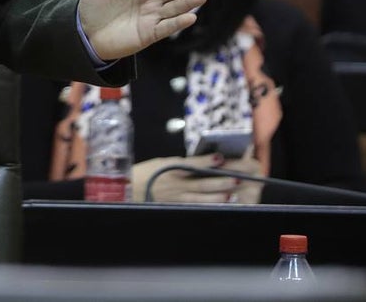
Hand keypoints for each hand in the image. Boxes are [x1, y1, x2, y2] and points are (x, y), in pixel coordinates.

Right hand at [133, 153, 261, 203]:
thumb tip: (202, 163)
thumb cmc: (146, 173)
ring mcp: (177, 197)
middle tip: (236, 179)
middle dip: (219, 181)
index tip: (220, 158)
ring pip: (201, 198)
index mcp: (171, 168)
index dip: (206, 161)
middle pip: (201, 183)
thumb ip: (180, 164)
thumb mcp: (162, 163)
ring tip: (231, 194)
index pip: (192, 164)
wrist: (130, 190)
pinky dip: (207, 205)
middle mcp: (176, 184)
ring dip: (217, 196)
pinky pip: (195, 206)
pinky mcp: (177, 206)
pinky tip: (219, 205)